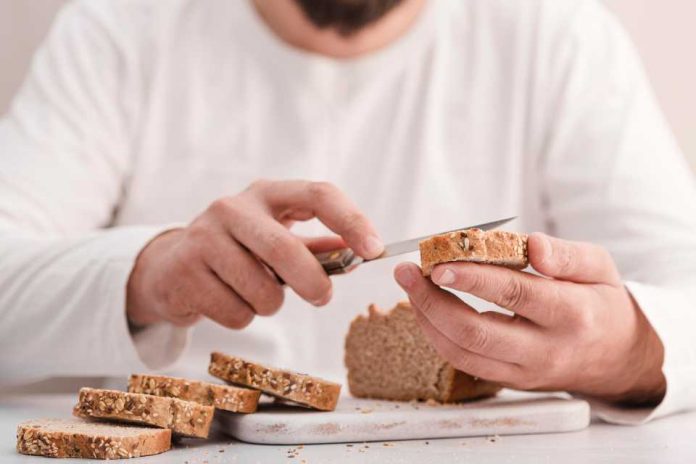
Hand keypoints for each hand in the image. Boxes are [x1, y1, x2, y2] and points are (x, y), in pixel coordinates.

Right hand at [127, 179, 382, 328]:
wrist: (169, 265)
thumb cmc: (236, 251)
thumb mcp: (275, 237)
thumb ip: (315, 247)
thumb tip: (358, 255)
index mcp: (266, 194)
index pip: (318, 194)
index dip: (351, 221)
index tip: (374, 250)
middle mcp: (232, 208)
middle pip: (286, 250)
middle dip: (313, 282)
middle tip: (323, 297)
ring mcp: (203, 238)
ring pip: (263, 293)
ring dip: (269, 305)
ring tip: (253, 293)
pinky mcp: (184, 272)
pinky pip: (237, 313)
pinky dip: (242, 317)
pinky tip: (226, 300)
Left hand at [394, 233, 665, 404]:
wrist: (617, 358)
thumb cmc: (602, 302)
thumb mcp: (599, 267)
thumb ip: (566, 254)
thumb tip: (533, 244)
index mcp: (572, 313)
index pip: (513, 294)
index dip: (472, 278)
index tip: (438, 262)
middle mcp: (546, 349)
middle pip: (476, 332)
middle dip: (432, 301)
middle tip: (407, 272)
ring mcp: (525, 371)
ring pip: (463, 352)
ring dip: (427, 319)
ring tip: (410, 286)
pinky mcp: (510, 381)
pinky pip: (464, 363)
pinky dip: (438, 336)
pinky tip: (426, 310)